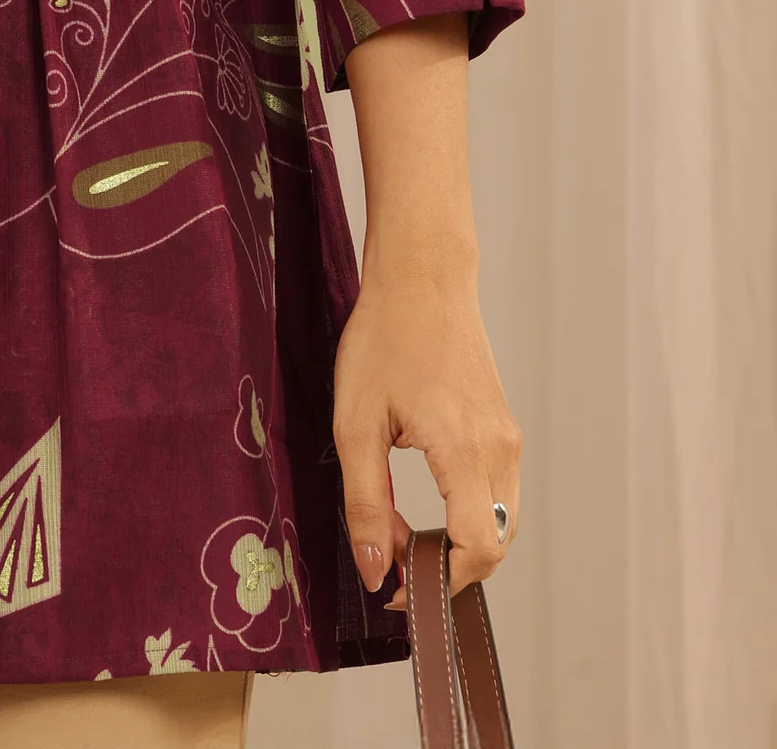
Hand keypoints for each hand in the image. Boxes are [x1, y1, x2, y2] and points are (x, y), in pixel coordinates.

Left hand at [333, 264, 521, 607]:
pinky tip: (427, 503)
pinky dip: (471, 516)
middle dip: (447, 571)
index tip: (394, 588)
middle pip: (495, 547)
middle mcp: (501, 451)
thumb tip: (376, 570)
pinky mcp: (506, 430)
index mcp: (466, 450)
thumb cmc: (384, 339)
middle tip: (392, 560)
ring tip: (403, 533)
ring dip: (459, 545)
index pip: (476, 551)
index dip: (437, 584)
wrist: (423, 278)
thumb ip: (364, 502)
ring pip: (501, 524)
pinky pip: (500, 495)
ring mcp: (509, 439)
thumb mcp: (355, 422)